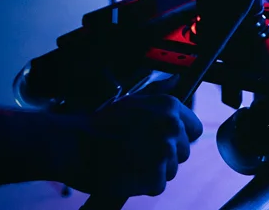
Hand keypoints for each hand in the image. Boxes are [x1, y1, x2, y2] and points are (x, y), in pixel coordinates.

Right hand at [59, 76, 203, 197]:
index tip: (161, 139)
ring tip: (129, 160)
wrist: (74, 143)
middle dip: (164, 155)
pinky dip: (143, 183)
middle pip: (183, 152)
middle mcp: (171, 128)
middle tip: (138, 150)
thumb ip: (158, 103)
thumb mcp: (132, 103)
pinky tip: (127, 171)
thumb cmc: (100, 125)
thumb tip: (176, 82)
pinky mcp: (155, 177)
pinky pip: (157, 184)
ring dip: (152, 170)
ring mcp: (164, 153)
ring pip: (170, 170)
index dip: (178, 137)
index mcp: (168, 106)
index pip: (194, 129)